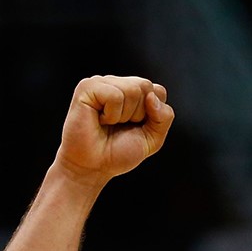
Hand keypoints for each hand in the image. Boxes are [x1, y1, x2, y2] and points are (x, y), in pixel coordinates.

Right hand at [55, 75, 174, 184]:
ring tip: (108, 124)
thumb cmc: (118, 153)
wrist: (93, 167)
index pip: (158, 91)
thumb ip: (164, 117)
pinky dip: (111, 115)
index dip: (153, 115)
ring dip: (124, 116)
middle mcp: (118, 83)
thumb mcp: (152, 139)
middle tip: (120, 126)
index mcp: (133, 92)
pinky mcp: (87, 87)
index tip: (136, 127)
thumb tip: (152, 96)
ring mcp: (102, 83)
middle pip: (146, 87)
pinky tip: (99, 120)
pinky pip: (115, 95)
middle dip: (138, 114)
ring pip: (132, 90)